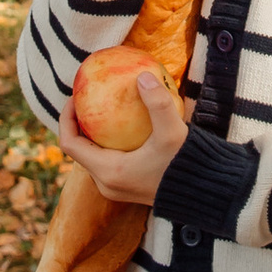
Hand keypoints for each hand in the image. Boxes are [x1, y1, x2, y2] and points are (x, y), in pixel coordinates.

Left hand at [58, 65, 188, 202]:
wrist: (205, 195)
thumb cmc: (186, 166)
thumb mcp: (172, 133)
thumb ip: (158, 103)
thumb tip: (143, 75)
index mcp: (108, 172)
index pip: (70, 143)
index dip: (66, 117)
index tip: (76, 96)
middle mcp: (107, 184)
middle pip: (79, 149)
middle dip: (79, 123)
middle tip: (88, 98)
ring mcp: (116, 188)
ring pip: (92, 156)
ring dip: (93, 133)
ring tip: (102, 108)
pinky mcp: (128, 187)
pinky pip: (107, 161)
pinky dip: (108, 142)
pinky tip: (123, 123)